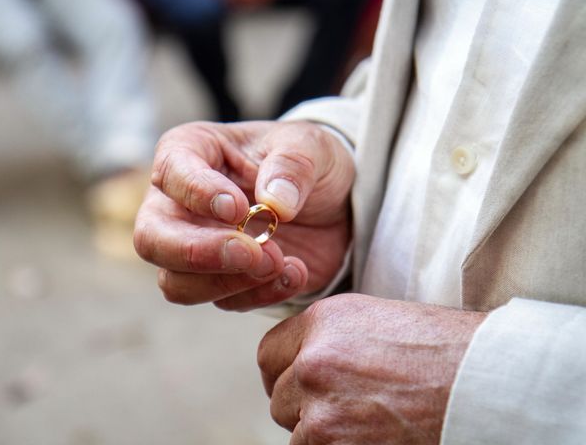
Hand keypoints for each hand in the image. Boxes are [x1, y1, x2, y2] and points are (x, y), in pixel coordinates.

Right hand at [134, 120, 354, 310]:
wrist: (333, 204)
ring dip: (229, 282)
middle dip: (199, 253)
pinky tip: (295, 273)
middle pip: (152, 239)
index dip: (198, 194)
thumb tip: (275, 203)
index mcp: (190, 152)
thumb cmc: (307, 161)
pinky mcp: (217, 280)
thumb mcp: (311, 146)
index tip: (239, 208)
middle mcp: (178, 203)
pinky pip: (222, 301)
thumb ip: (293, 165)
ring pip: (176, 282)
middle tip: (252, 253)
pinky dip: (259, 295)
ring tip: (281, 262)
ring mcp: (193, 246)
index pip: (171, 173)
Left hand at [258, 294, 486, 443]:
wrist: (486, 384)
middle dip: (307, 407)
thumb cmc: (445, 352)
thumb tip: (303, 361)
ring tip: (368, 424)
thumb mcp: (377, 322)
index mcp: (322, 322)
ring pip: (297, 434)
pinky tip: (373, 438)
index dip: (285, 373)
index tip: (298, 385)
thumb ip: (330, 339)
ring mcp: (322, 410)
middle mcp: (313, 361)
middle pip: (281, 398)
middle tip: (348, 409)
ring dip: (323, 434)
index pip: (269, 354)